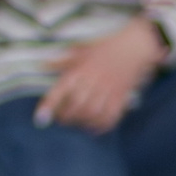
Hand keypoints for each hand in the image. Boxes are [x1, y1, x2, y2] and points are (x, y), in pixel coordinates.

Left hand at [35, 19, 163, 133]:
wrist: (135, 46)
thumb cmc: (106, 47)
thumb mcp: (82, 50)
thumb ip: (63, 61)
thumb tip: (43, 65)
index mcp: (80, 69)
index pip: (61, 90)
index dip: (49, 106)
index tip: (40, 118)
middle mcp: (93, 80)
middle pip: (76, 105)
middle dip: (67, 117)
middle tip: (62, 120)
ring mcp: (109, 89)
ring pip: (93, 112)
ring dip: (83, 122)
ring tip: (78, 124)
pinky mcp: (122, 95)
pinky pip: (112, 115)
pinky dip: (103, 125)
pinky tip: (95, 128)